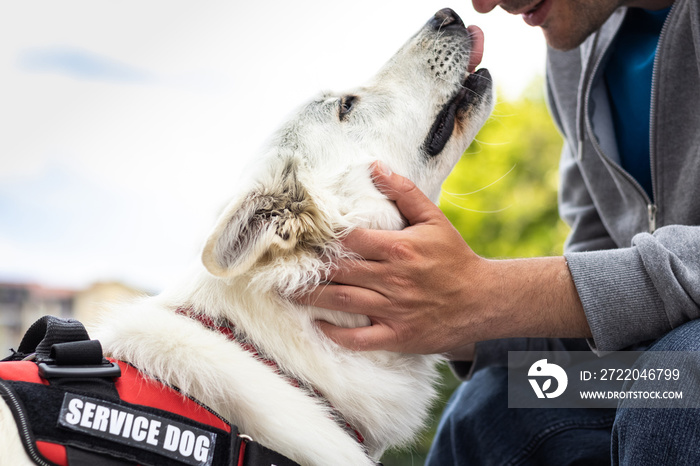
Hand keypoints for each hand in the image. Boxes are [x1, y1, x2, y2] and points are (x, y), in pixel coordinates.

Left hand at [300, 161, 490, 353]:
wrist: (482, 299)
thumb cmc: (454, 257)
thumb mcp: (433, 219)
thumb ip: (403, 192)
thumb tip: (374, 167)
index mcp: (399, 248)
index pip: (349, 239)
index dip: (323, 237)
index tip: (300, 237)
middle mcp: (392, 278)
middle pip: (338, 270)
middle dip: (307, 268)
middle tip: (280, 267)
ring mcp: (394, 309)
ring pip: (342, 301)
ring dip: (309, 298)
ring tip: (285, 292)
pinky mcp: (398, 335)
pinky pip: (360, 338)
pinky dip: (336, 334)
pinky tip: (317, 325)